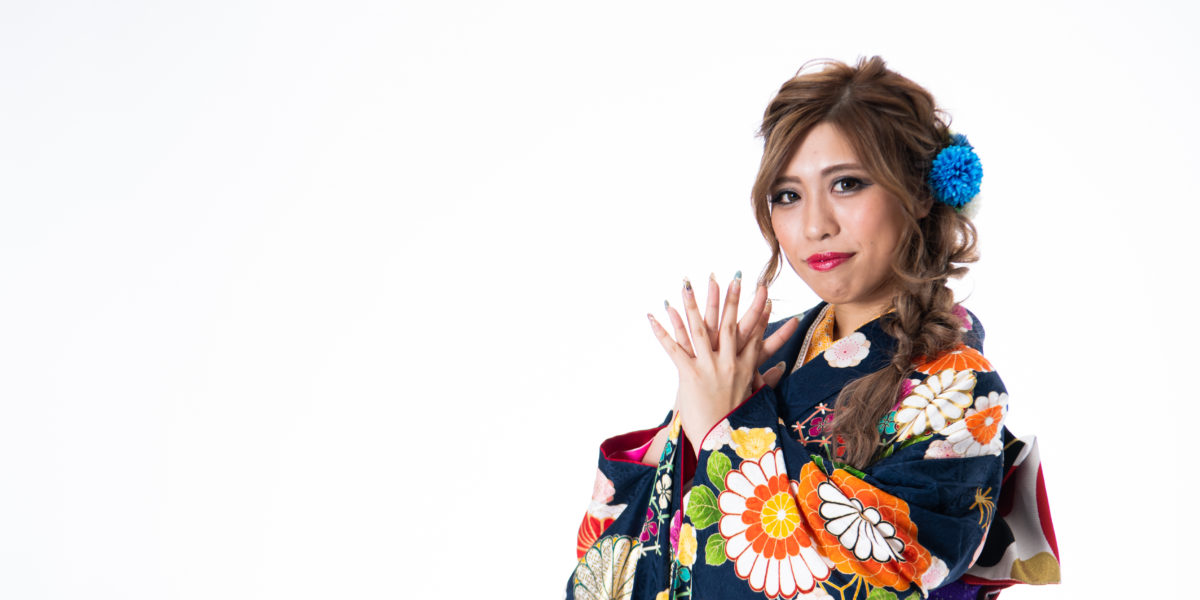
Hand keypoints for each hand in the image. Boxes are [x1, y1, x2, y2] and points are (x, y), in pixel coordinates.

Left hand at [647, 273, 799, 450]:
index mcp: (745, 369)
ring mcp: (709, 368)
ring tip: (688, 284)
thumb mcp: (757, 401)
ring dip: (693, 304)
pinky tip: (655, 315)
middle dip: (732, 299)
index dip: (760, 313)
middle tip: (734, 276)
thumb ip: (768, 382)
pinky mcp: (689, 376)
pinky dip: (663, 331)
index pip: (755, 334)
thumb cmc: (736, 426)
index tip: (764, 294)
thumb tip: (781, 370)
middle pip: (730, 324)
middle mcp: (728, 364)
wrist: (720, 447)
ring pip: (700, 329)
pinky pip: (674, 348)